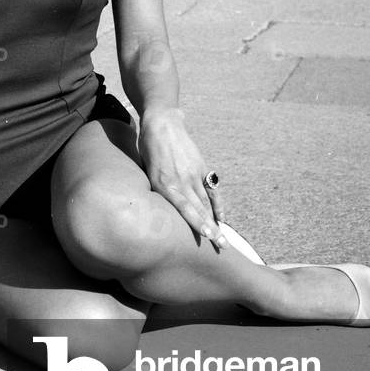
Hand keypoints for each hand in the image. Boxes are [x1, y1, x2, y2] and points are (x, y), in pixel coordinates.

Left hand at [138, 108, 227, 250]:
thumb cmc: (148, 150)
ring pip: (206, 202)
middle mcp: (180, 181)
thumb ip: (156, 190)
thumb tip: (160, 210)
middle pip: (199, 209)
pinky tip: (222, 217)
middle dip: (211, 229)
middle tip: (221, 246)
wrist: (161, 124)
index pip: (183, 207)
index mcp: (163, 184)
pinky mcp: (200, 167)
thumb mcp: (146, 171)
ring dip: (215, 221)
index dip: (196, 222)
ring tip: (223, 238)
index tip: (207, 235)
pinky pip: (211, 189)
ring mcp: (193, 174)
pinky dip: (218, 204)